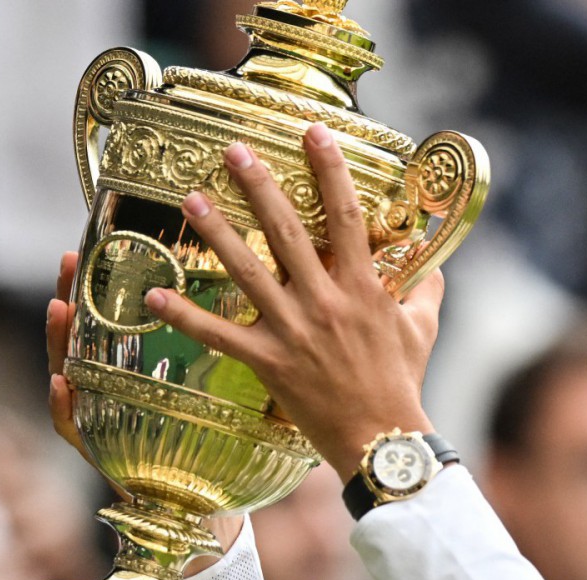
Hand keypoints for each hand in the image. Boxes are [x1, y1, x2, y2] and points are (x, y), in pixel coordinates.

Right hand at [42, 251, 230, 561]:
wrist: (212, 506)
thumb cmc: (225, 443)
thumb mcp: (233, 387)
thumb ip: (237, 344)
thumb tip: (273, 288)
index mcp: (151, 364)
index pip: (127, 314)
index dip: (113, 280)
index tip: (105, 243)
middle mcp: (122, 383)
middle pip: (92, 332)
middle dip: (76, 294)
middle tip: (70, 261)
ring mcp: (104, 416)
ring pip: (73, 371)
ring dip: (60, 340)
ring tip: (58, 308)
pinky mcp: (101, 452)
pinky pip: (72, 427)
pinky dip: (61, 406)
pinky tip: (59, 384)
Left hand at [144, 124, 444, 481]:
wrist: (381, 439)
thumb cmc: (402, 383)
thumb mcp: (422, 329)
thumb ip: (425, 290)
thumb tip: (432, 264)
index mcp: (364, 288)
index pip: (345, 216)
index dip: (329, 170)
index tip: (312, 133)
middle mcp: (325, 302)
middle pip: (287, 232)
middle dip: (260, 186)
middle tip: (233, 151)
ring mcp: (294, 331)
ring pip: (248, 272)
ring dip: (218, 232)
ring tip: (191, 198)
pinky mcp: (270, 363)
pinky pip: (219, 336)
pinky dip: (185, 316)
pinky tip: (155, 294)